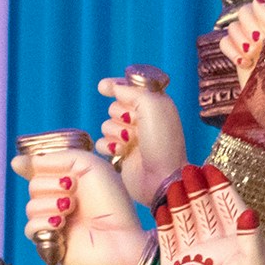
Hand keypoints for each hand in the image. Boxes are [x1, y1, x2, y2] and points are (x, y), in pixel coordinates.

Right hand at [10, 142, 152, 264]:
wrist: (120, 239)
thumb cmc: (111, 202)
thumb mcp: (89, 166)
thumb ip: (57, 158)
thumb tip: (18, 162)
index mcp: (70, 180)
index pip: (40, 168)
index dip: (33, 165)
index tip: (23, 163)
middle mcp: (61, 200)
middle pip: (33, 185)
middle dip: (51, 185)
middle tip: (72, 191)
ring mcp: (55, 222)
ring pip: (31, 206)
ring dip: (51, 204)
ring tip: (70, 209)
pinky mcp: (50, 242)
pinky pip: (30, 229)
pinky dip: (43, 223)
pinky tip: (61, 225)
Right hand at [96, 68, 188, 208]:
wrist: (161, 177)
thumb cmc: (162, 141)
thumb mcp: (152, 105)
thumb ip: (132, 91)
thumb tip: (114, 88)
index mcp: (155, 104)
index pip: (130, 88)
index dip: (116, 86)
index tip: (102, 87)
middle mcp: (143, 120)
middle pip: (114, 106)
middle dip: (120, 115)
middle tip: (134, 125)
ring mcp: (131, 138)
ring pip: (106, 125)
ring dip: (115, 132)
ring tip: (130, 142)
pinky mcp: (121, 154)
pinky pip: (101, 143)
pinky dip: (109, 147)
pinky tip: (121, 153)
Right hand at [154, 164, 264, 264]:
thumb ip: (251, 238)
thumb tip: (249, 210)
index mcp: (239, 243)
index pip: (230, 208)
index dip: (222, 188)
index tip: (212, 169)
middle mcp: (216, 245)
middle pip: (206, 209)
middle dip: (199, 189)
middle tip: (189, 168)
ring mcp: (193, 255)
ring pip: (186, 219)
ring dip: (181, 200)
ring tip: (175, 182)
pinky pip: (167, 238)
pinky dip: (165, 221)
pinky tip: (162, 206)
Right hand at [214, 0, 264, 82]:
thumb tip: (257, 2)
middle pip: (245, 8)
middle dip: (252, 27)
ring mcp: (253, 39)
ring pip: (233, 25)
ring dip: (244, 43)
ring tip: (258, 58)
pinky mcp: (240, 54)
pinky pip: (225, 41)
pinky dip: (233, 52)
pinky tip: (246, 63)